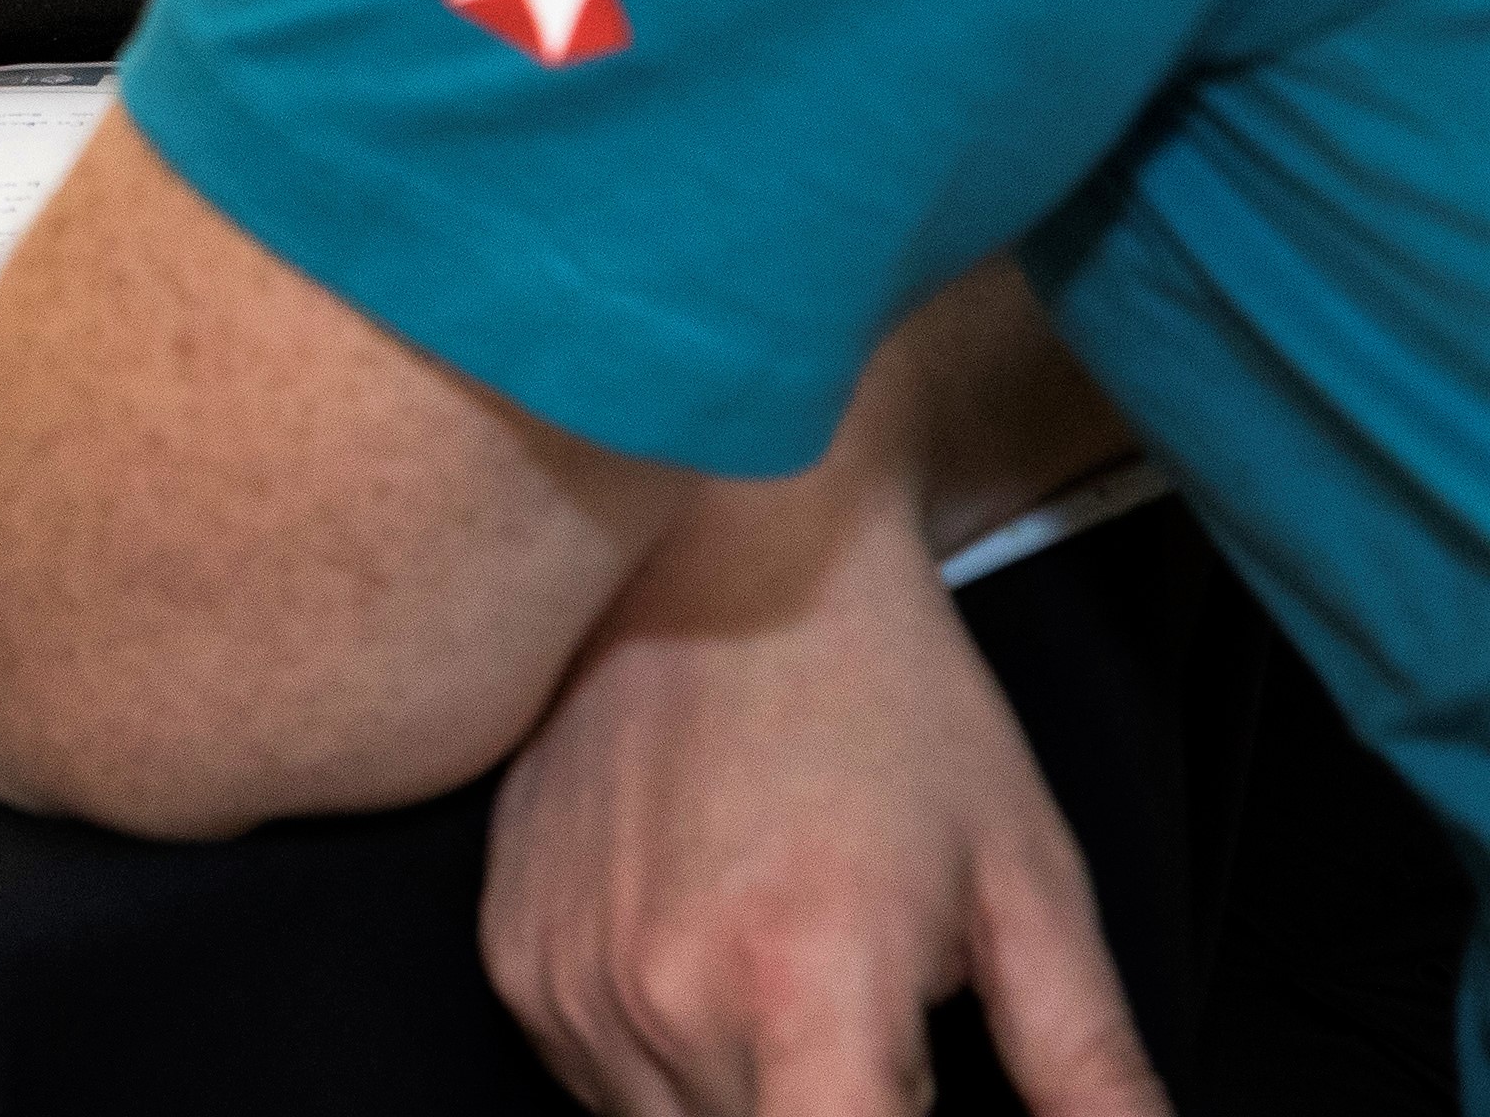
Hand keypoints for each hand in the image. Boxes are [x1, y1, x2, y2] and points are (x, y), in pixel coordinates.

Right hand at [485, 455, 1162, 1115]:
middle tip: (876, 1029)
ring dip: (748, 1101)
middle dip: (836, 1114)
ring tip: (795, 983)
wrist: (730, 545)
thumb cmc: (892, 703)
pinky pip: (593, 1081)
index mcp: (802, 991)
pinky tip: (716, 962)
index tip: (915, 1092)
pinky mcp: (512, 951)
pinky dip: (665, 1064)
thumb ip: (1092, 1070)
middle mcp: (661, 1000)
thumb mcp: (1029, 886)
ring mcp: (567, 979)